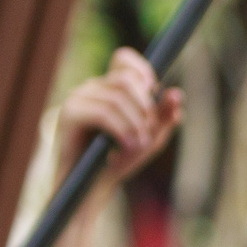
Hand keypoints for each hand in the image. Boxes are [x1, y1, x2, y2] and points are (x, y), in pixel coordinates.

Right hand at [55, 48, 181, 184]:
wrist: (92, 187)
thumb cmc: (120, 160)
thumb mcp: (151, 137)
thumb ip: (164, 116)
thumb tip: (176, 93)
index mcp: (110, 88)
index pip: (123, 59)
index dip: (142, 70)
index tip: (154, 92)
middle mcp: (92, 88)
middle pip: (125, 79)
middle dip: (145, 106)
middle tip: (150, 131)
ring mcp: (78, 99)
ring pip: (117, 98)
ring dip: (135, 123)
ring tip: (140, 145)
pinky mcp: (69, 115)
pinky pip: (103, 113)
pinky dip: (121, 129)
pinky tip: (128, 146)